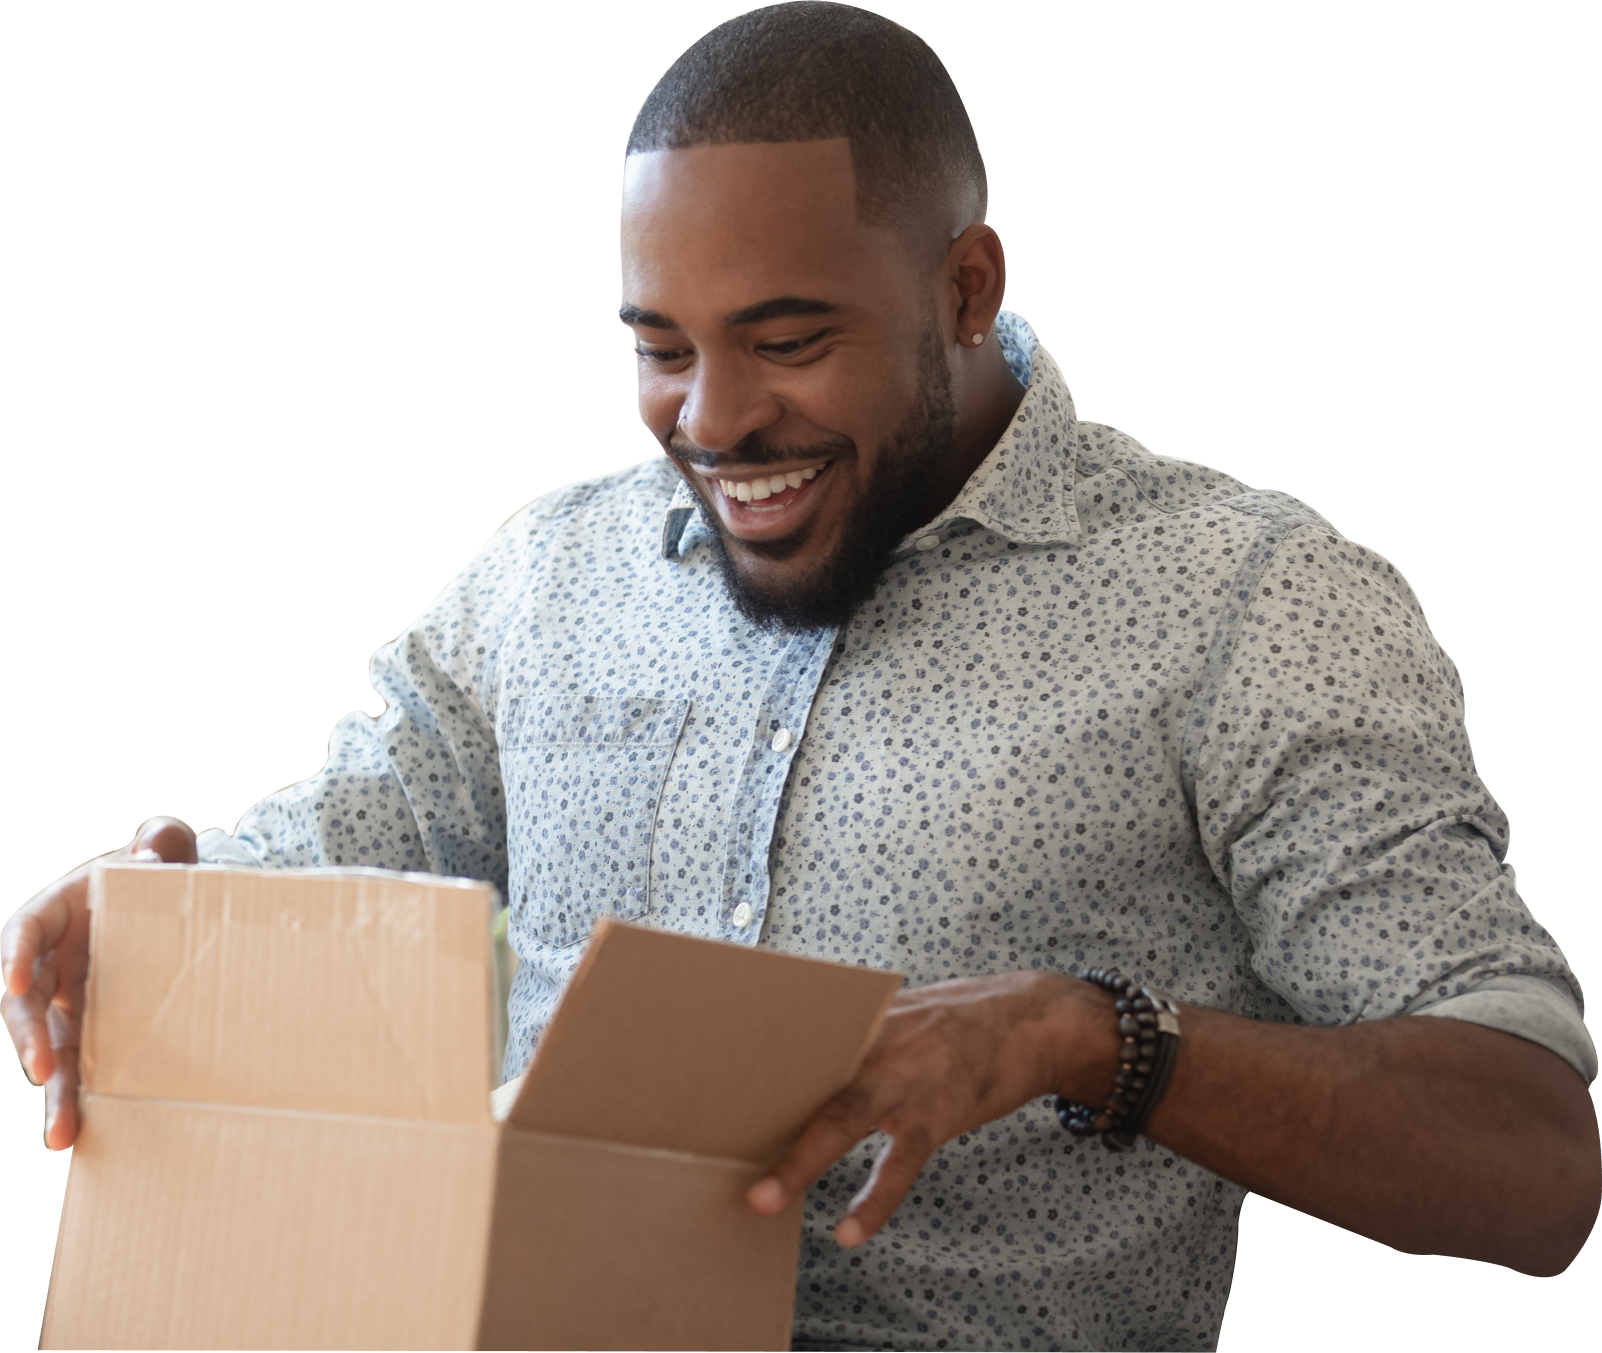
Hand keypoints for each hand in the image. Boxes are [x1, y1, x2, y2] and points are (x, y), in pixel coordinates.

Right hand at [2, 817, 196, 1149]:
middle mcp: (53, 962)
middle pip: (26, 1004)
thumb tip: (159, 847)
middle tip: (42, 1071)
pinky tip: (80, 1136)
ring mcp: (68, 1001)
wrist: (175, 903)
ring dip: (54, 1091)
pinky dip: (79, 1099)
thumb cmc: (161, 872)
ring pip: (49, 1049)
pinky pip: (79, 1067)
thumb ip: (162, 841)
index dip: (17, 956)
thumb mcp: (165, 850)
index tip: (19, 981)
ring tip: (61, 1133)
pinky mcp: (90, 1032)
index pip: (24, 931)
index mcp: (59, 912)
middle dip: (29, 1038)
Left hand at [747, 968, 1118, 1245]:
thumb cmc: (960, 1020)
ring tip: (764, 1198)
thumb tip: (806, 1065)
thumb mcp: (901, 1014)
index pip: (793, 1033)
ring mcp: (906, 1077)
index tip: (703, 1071)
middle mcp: (874, 1040)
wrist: (1034, 1018)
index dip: (749, 1053)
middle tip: (712, 1137)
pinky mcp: (937, 1111)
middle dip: (760, 1106)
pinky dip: (876, 1198)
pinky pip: (900, 1163)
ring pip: (843, 1118)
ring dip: (801, 1161)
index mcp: (859, 1017)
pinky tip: (850, 1229)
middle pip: (806, 1074)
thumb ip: (855, 1038)